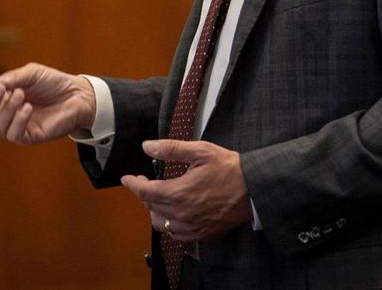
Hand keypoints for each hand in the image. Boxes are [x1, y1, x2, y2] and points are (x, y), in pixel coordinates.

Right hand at [0, 62, 96, 144]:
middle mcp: (8, 114)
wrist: (78, 94)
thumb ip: (13, 78)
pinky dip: (17, 122)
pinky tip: (27, 109)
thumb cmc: (54, 82)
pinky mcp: (31, 136)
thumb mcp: (32, 73)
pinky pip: (14, 135)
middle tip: (1, 88)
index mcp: (4, 98)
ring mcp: (19, 126)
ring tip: (20, 95)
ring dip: (5, 111)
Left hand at [121, 140, 252, 241]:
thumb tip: (148, 146)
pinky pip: (176, 234)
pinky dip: (170, 224)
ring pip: (161, 223)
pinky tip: (174, 214)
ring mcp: (190, 226)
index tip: (127, 178)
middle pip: (151, 207)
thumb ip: (171, 149)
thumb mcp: (201, 151)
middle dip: (145, 194)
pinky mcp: (200, 233)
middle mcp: (180, 213)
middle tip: (146, 182)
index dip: (133, 185)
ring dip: (155, 211)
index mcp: (178, 193)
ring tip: (158, 199)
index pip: (145, 192)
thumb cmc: (230, 168)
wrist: (254, 189)